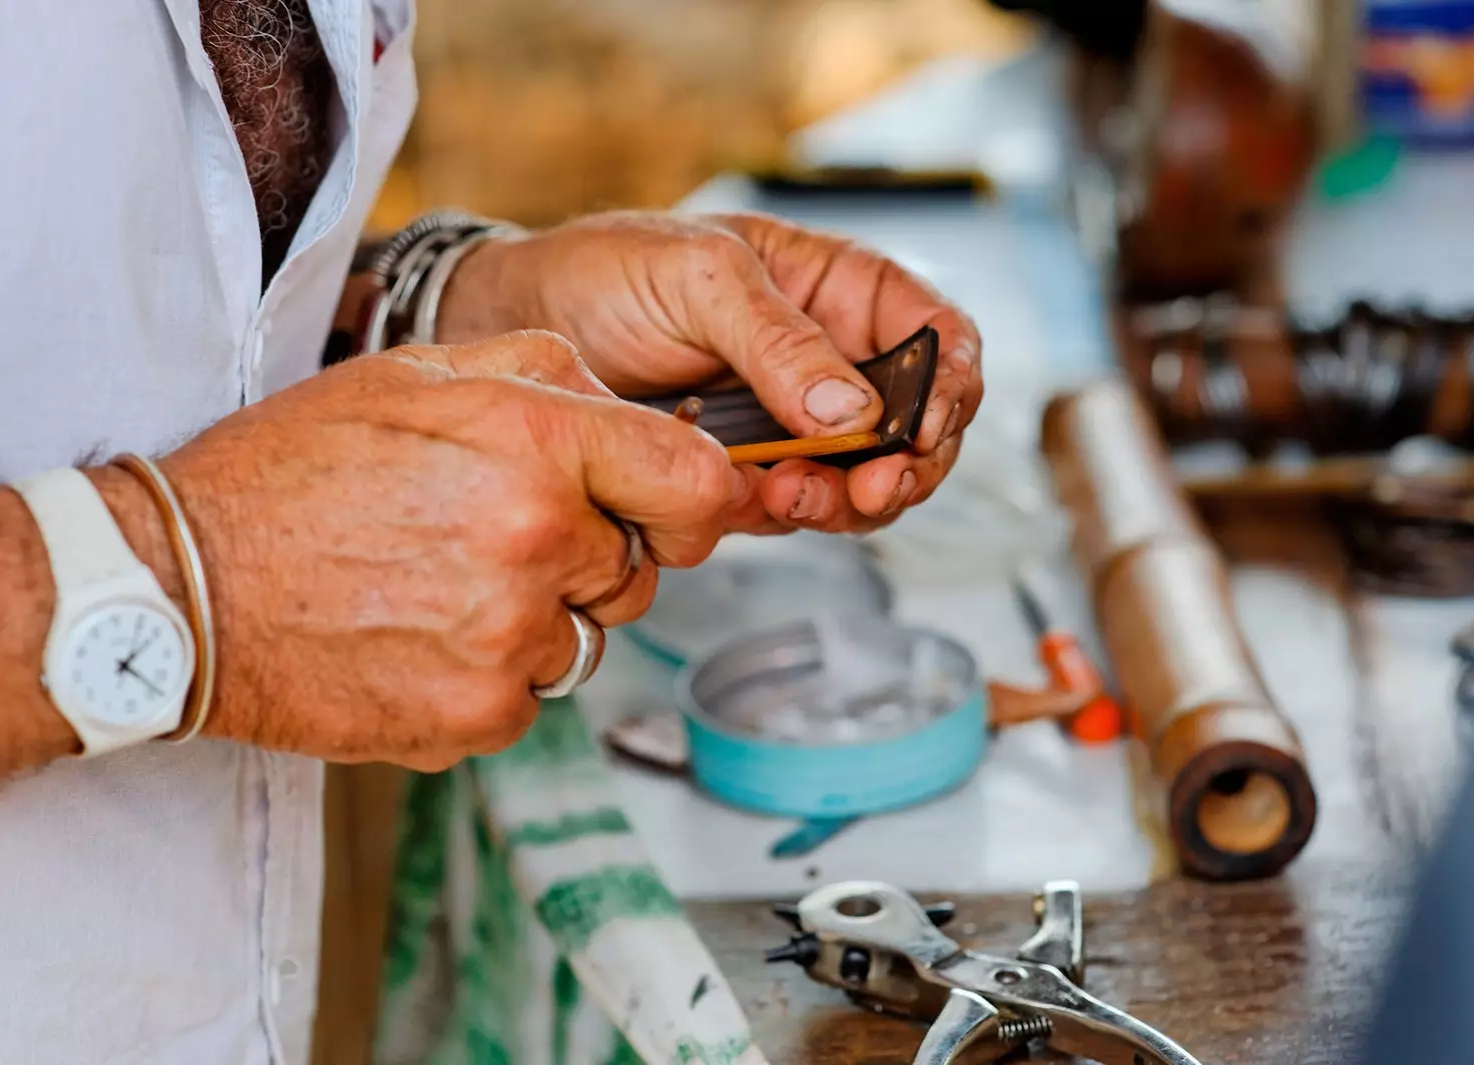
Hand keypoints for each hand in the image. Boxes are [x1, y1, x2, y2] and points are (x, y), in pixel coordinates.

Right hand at [159, 331, 740, 770]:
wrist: (185, 588)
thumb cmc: (293, 471)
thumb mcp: (419, 374)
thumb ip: (545, 374)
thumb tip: (629, 411)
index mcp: (533, 443)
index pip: (695, 485)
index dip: (687, 503)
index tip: (662, 515)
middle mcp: (535, 543)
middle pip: (638, 572)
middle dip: (590, 560)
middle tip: (494, 541)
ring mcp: (509, 640)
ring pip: (583, 641)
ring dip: (535, 622)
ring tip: (436, 588)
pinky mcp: (478, 716)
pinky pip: (529, 699)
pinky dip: (488, 679)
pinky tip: (416, 640)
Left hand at [435, 211, 982, 533]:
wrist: (521, 326)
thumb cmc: (609, 271)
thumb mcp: (700, 279)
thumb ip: (780, 342)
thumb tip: (855, 412)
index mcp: (838, 290)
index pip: (936, 335)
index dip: (952, 385)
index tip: (925, 428)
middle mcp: (830, 361)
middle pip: (918, 426)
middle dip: (906, 464)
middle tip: (870, 488)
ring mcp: (793, 424)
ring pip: (866, 481)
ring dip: (846, 501)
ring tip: (789, 493)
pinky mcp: (750, 474)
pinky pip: (798, 509)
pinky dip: (788, 516)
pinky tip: (750, 498)